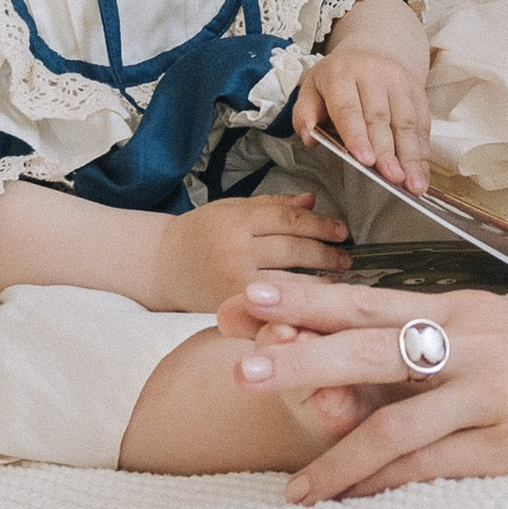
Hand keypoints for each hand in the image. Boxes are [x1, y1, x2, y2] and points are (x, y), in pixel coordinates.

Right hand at [153, 189, 353, 312]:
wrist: (162, 265)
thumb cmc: (198, 235)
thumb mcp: (232, 208)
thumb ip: (272, 205)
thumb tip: (312, 201)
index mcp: (236, 219)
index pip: (288, 219)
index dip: (320, 224)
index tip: (341, 229)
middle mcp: (235, 249)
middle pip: (294, 249)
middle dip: (326, 253)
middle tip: (346, 256)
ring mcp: (233, 281)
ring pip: (289, 281)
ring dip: (321, 281)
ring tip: (339, 278)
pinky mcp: (232, 307)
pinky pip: (274, 306)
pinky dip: (298, 303)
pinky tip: (314, 302)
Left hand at [218, 271, 507, 501]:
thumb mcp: (501, 328)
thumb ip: (438, 341)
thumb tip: (363, 360)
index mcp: (462, 309)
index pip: (367, 300)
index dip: (303, 301)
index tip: (245, 302)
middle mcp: (469, 342)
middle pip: (368, 343)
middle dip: (298, 354)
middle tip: (236, 360)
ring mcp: (491, 393)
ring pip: (397, 418)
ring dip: (336, 450)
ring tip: (290, 484)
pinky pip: (438, 467)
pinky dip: (392, 488)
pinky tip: (357, 507)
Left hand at [292, 5, 431, 193]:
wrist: (371, 49)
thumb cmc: (337, 79)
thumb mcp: (311, 88)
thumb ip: (305, 113)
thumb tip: (309, 137)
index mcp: (341, 74)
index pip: (349, 108)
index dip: (357, 136)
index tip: (366, 160)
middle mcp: (372, 73)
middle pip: (380, 118)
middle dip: (388, 152)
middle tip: (392, 178)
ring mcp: (398, 80)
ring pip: (406, 122)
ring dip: (412, 156)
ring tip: (414, 183)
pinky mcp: (417, 89)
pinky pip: (422, 122)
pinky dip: (423, 150)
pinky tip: (422, 171)